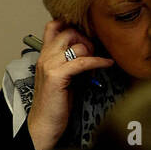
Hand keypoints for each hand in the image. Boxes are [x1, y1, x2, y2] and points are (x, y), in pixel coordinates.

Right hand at [26, 19, 112, 149]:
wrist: (43, 124)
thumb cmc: (54, 104)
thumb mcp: (63, 78)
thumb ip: (71, 62)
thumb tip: (90, 51)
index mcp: (44, 56)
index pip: (53, 27)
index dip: (70, 25)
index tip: (86, 33)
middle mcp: (45, 57)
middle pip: (68, 32)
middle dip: (86, 38)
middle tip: (94, 51)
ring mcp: (49, 65)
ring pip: (76, 45)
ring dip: (93, 51)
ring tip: (98, 62)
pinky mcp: (57, 76)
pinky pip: (82, 61)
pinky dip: (98, 61)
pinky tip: (106, 64)